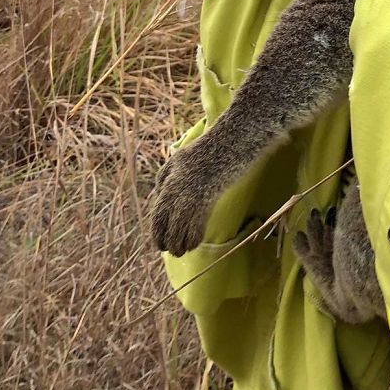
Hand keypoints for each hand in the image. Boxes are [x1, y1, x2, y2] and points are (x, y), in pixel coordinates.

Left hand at [151, 131, 221, 255]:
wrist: (232, 139)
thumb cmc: (211, 149)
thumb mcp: (182, 158)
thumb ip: (168, 175)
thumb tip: (159, 193)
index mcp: (169, 175)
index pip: (158, 208)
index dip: (157, 229)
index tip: (159, 242)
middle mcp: (176, 183)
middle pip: (164, 218)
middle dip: (165, 238)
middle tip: (169, 250)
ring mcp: (191, 188)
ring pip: (178, 223)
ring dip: (179, 241)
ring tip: (181, 250)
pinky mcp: (206, 193)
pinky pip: (196, 221)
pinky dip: (193, 235)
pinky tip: (194, 243)